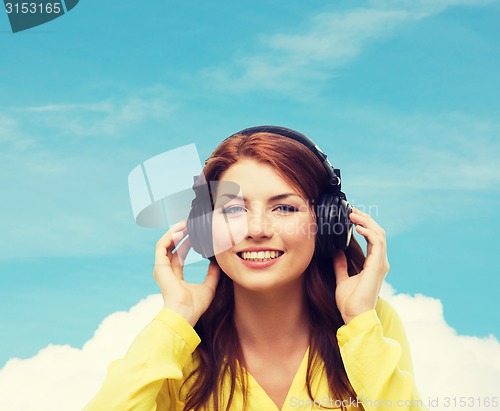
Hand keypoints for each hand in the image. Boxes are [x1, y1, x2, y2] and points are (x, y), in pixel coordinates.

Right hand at [153, 220, 219, 325]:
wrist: (184, 313)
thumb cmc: (195, 305)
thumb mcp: (209, 287)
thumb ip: (212, 274)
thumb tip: (217, 262)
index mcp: (175, 277)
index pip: (179, 256)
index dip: (186, 244)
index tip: (195, 235)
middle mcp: (166, 271)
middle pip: (172, 248)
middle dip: (181, 235)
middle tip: (191, 225)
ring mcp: (161, 269)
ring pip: (165, 244)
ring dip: (175, 233)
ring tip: (186, 224)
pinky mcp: (159, 266)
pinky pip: (162, 246)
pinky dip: (170, 236)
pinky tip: (180, 230)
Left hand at [333, 208, 389, 323]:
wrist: (354, 316)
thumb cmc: (350, 302)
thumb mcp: (342, 279)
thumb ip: (341, 265)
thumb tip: (337, 252)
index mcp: (373, 264)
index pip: (372, 238)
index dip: (364, 225)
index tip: (351, 216)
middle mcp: (379, 262)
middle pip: (377, 233)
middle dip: (365, 219)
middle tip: (351, 210)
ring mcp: (380, 264)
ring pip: (379, 234)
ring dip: (366, 221)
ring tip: (353, 214)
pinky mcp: (377, 266)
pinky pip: (377, 242)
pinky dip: (369, 231)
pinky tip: (358, 226)